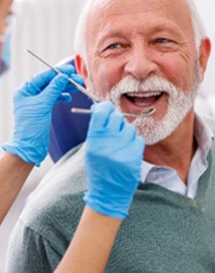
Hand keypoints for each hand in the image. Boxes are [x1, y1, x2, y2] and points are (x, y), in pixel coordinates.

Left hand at [3, 64, 82, 165]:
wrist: (31, 147)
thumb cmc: (31, 127)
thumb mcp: (43, 104)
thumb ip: (54, 89)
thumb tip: (63, 76)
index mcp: (25, 90)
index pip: (43, 77)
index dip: (57, 72)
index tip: (69, 70)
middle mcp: (30, 94)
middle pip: (49, 83)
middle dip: (64, 80)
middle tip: (77, 79)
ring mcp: (36, 102)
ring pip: (53, 90)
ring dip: (65, 88)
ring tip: (77, 87)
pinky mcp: (43, 109)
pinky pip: (54, 98)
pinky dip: (62, 97)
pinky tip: (69, 97)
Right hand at [84, 101, 144, 218]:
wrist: (108, 193)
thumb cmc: (98, 169)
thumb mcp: (91, 149)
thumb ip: (96, 129)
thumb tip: (101, 108)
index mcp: (94, 140)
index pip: (101, 112)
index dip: (105, 107)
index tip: (106, 109)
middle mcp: (108, 143)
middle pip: (116, 117)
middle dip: (115, 120)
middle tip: (114, 128)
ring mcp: (123, 150)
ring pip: (129, 127)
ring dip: (125, 133)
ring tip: (120, 144)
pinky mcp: (135, 157)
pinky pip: (138, 139)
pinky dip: (133, 143)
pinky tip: (127, 151)